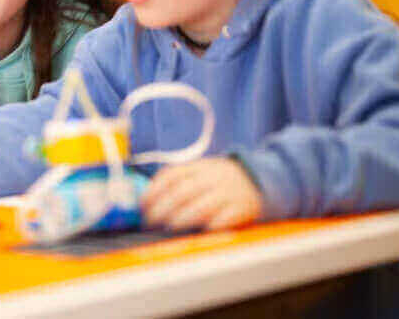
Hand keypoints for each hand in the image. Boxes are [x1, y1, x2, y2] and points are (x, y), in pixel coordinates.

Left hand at [141, 157, 262, 231]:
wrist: (256, 179)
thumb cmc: (216, 180)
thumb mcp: (198, 171)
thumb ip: (176, 181)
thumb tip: (144, 199)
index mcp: (197, 167)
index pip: (172, 175)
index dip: (154, 190)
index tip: (142, 205)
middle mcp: (211, 178)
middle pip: (183, 192)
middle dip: (163, 208)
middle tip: (150, 221)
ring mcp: (227, 193)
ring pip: (202, 205)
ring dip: (183, 217)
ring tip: (169, 227)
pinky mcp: (242, 208)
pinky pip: (226, 217)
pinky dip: (213, 224)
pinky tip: (200, 232)